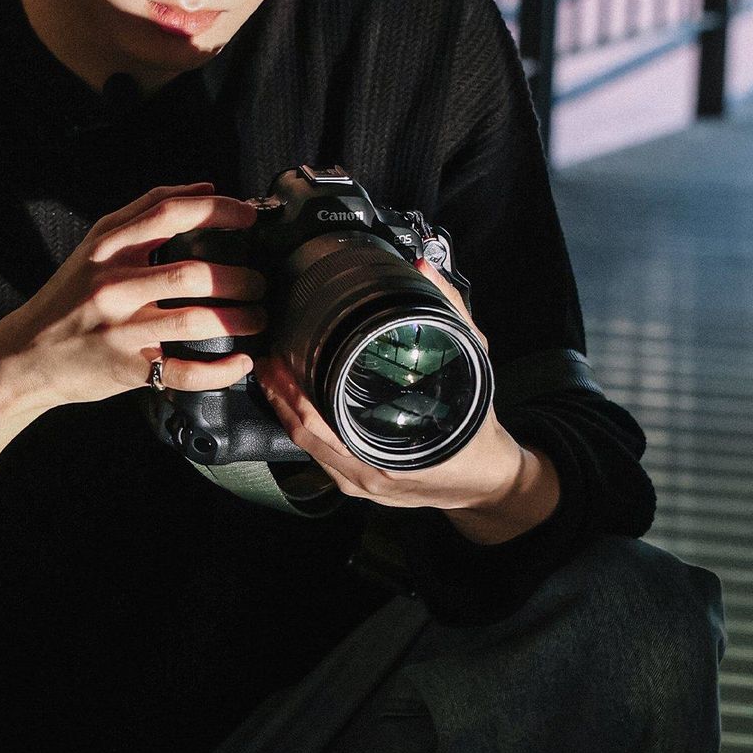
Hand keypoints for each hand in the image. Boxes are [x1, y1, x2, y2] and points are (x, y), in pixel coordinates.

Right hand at [0, 181, 267, 410]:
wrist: (23, 356)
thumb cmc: (68, 298)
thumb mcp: (94, 247)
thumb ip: (144, 213)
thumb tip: (205, 188)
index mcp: (108, 249)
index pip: (168, 215)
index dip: (216, 211)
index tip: (249, 216)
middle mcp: (113, 286)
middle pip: (191, 274)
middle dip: (239, 278)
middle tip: (259, 283)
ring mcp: (120, 330)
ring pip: (195, 321)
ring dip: (239, 320)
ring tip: (257, 319)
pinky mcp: (127, 369)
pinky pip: (185, 372)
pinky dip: (221, 370)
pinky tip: (241, 362)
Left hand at [253, 254, 525, 512]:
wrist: (486, 480)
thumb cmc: (478, 429)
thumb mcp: (473, 364)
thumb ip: (451, 314)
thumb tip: (425, 268)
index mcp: (388, 456)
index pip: (320, 428)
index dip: (292, 396)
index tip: (278, 360)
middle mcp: (367, 476)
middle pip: (303, 438)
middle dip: (278, 397)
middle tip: (265, 362)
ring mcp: (360, 484)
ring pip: (307, 450)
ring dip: (285, 412)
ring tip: (271, 377)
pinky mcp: (358, 484)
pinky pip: (321, 458)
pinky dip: (304, 428)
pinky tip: (294, 403)